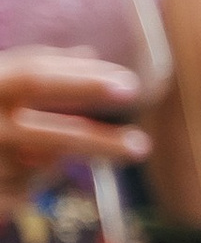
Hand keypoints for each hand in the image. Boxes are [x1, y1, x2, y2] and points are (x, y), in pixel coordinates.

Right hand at [0, 49, 149, 210]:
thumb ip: (34, 64)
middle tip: (141, 147)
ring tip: (68, 149)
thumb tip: (89, 53)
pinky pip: (29, 189)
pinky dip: (36, 175)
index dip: (82, 80)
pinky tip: (17, 164)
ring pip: (48, 166)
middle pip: (55, 137)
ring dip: (62, 157)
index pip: (37, 78)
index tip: (130, 86)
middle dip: (101, 143)